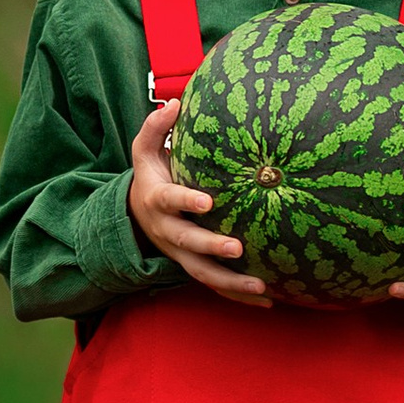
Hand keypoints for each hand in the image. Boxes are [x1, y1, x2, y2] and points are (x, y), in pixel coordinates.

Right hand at [126, 97, 271, 307]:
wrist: (135, 214)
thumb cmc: (151, 175)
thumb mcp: (144, 149)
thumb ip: (156, 126)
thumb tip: (174, 103)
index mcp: (157, 200)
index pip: (170, 200)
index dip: (186, 202)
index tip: (207, 201)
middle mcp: (167, 231)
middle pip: (187, 244)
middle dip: (211, 247)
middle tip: (237, 248)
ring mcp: (180, 254)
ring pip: (202, 273)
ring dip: (231, 282)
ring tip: (261, 285)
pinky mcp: (193, 267)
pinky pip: (215, 285)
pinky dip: (239, 295)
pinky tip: (268, 299)